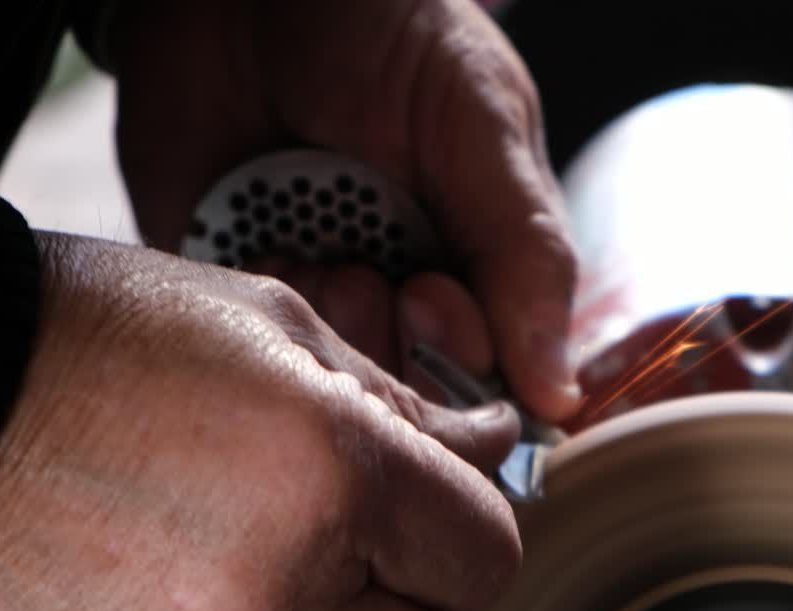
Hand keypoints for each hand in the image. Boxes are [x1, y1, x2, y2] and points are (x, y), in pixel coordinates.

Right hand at [0, 234, 520, 610]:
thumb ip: (404, 407)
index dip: (467, 538)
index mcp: (332, 477)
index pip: (488, 562)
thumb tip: (493, 447)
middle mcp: (273, 600)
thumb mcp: (271, 330)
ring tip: (266, 592)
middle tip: (364, 570)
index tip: (432, 524)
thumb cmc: (95, 342)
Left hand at [110, 0, 579, 420]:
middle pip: (407, 391)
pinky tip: (267, 249)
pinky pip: (247, 345)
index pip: (488, 369)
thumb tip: (560, 394)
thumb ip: (526, 250)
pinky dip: (260, 316)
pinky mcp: (232, 280)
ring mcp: (313, 286)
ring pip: (329, 381)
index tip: (433, 299)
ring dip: (330, 333)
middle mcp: (395, 286)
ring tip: (321, 256)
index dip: (461, 362)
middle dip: (392, 352)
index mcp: (473, 260)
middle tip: (376, 281)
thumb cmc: (388, 31)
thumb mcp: (483, 120)